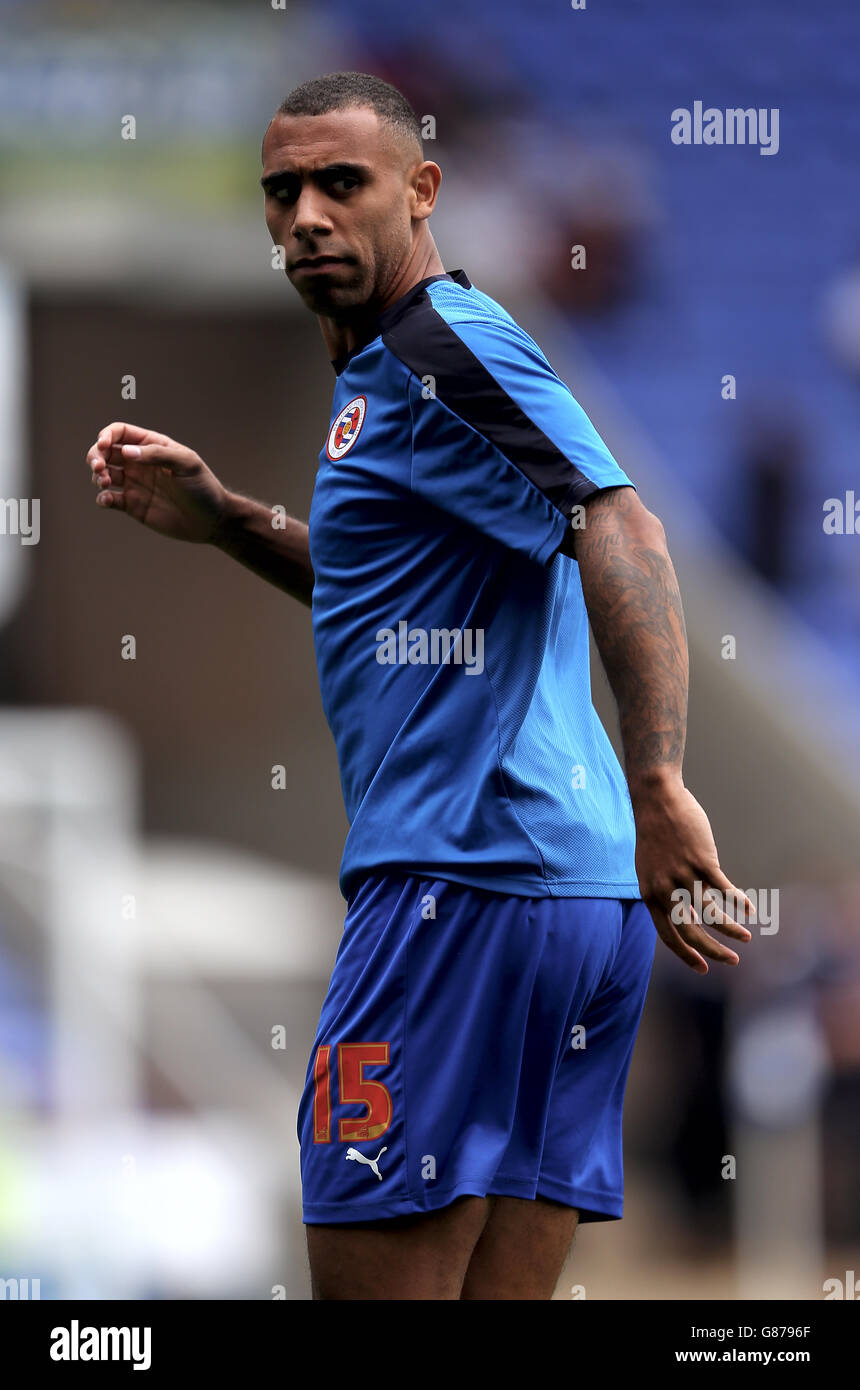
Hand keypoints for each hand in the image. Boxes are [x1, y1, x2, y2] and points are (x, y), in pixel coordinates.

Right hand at [86, 421, 230, 543]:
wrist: (211, 521)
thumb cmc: (203, 487)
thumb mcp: (187, 464)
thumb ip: (157, 454)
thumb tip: (126, 452)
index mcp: (152, 446)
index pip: (120, 432)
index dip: (107, 435)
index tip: (104, 445)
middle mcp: (139, 463)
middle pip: (105, 451)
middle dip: (95, 455)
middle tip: (100, 467)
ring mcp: (134, 484)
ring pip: (103, 474)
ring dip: (97, 476)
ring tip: (105, 483)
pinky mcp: (133, 505)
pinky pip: (109, 499)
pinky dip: (102, 499)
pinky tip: (107, 500)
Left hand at [631, 774, 752, 972]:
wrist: (656, 799)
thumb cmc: (655, 834)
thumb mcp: (651, 868)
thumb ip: (666, 891)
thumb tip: (691, 909)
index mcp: (650, 895)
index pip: (668, 935)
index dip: (686, 954)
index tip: (703, 968)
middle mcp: (665, 890)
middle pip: (691, 931)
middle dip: (714, 951)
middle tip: (732, 961)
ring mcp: (684, 875)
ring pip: (712, 913)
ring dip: (731, 929)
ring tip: (746, 936)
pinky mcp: (702, 861)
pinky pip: (724, 889)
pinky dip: (738, 901)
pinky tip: (749, 909)